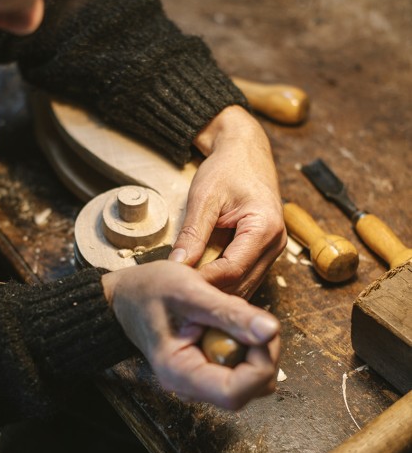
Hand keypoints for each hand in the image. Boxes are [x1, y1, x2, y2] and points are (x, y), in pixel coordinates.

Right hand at [101, 261, 279, 409]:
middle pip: (251, 389)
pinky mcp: (210, 371)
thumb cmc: (148, 291)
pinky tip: (231, 325)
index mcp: (181, 374)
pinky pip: (244, 369)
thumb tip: (271, 331)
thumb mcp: (190, 292)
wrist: (127, 296)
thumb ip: (230, 313)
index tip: (261, 330)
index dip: (260, 364)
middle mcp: (192, 387)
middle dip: (264, 354)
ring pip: (253, 381)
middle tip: (251, 319)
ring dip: (258, 349)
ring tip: (237, 318)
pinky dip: (248, 346)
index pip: (236, 393)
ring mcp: (202, 381)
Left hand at [169, 105, 285, 297]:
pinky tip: (203, 288)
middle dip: (212, 293)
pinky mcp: (265, 252)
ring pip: (245, 286)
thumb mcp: (204, 197)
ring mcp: (273, 250)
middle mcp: (276, 243)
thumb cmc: (227, 169)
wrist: (245, 152)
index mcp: (265, 227)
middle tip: (181, 300)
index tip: (179, 288)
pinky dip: (225, 284)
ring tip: (189, 297)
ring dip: (219, 293)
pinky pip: (245, 277)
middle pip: (242, 284)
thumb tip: (177, 265)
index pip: (232, 269)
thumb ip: (192, 234)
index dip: (204, 281)